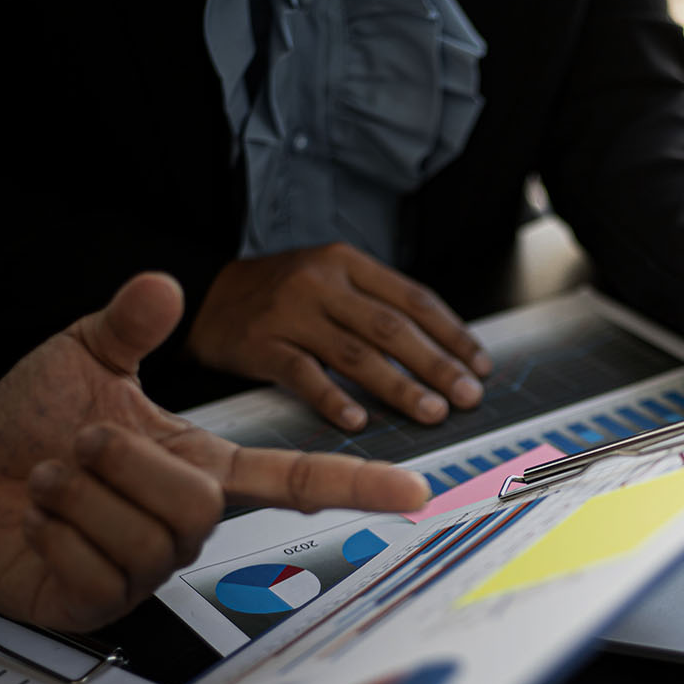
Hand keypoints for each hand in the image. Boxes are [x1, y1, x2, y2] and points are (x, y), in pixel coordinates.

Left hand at [0, 272, 430, 631]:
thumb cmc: (38, 424)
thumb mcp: (85, 360)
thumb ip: (129, 325)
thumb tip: (166, 284)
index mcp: (204, 468)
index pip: (295, 479)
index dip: (356, 485)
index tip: (415, 491)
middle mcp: (188, 523)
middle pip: (197, 504)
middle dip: (123, 461)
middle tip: (81, 444)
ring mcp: (148, 569)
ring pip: (151, 535)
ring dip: (81, 494)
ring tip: (54, 479)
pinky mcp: (104, 603)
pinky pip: (100, 570)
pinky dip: (55, 531)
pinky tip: (39, 522)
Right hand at [187, 244, 493, 428]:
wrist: (203, 295)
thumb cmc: (278, 296)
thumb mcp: (328, 281)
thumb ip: (376, 306)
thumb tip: (442, 351)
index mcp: (347, 263)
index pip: (413, 298)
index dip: (452, 334)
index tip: (480, 365)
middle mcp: (321, 282)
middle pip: (391, 327)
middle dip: (437, 364)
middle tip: (467, 396)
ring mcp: (290, 313)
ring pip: (355, 353)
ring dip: (399, 386)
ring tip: (431, 412)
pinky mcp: (260, 343)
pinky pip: (303, 375)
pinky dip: (333, 398)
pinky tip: (358, 420)